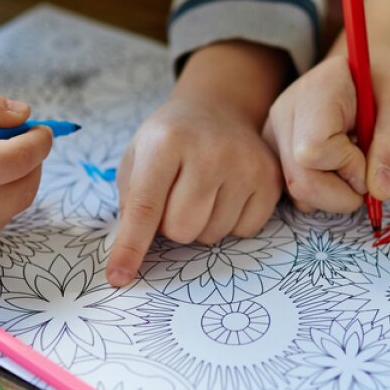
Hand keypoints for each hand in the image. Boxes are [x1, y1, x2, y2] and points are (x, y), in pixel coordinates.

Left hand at [106, 42, 286, 286]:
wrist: (217, 111)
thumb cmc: (170, 141)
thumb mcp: (137, 158)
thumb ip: (130, 204)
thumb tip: (128, 259)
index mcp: (166, 141)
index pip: (145, 207)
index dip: (131, 247)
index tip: (119, 277)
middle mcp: (209, 151)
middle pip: (181, 230)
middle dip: (171, 226)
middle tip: (176, 197)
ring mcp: (245, 165)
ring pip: (211, 235)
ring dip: (201, 224)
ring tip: (202, 191)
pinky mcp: (270, 179)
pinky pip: (243, 232)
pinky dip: (229, 223)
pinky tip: (226, 194)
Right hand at [264, 45, 389, 211]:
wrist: (356, 71)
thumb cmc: (380, 82)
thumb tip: (379, 192)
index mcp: (315, 91)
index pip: (315, 150)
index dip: (349, 166)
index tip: (368, 150)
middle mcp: (283, 113)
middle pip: (301, 182)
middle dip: (343, 193)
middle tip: (365, 171)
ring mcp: (273, 135)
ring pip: (297, 193)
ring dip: (334, 194)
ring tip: (349, 162)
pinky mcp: (273, 153)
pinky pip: (295, 193)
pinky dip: (322, 192)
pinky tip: (334, 167)